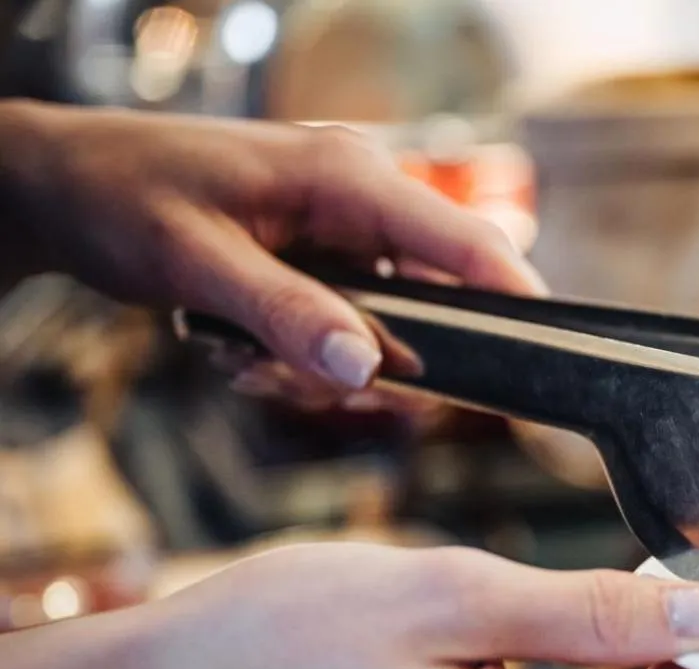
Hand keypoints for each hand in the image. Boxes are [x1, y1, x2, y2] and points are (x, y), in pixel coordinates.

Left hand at [0, 100, 539, 411]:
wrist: (64, 184)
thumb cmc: (122, 196)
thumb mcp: (194, 261)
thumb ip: (284, 315)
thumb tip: (365, 368)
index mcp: (348, 179)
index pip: (466, 240)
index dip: (516, 297)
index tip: (550, 350)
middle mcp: (361, 198)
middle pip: (434, 300)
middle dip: (377, 360)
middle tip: (285, 374)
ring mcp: (346, 229)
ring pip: (390, 326)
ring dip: (325, 364)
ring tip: (243, 357)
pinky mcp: (327, 257)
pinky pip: (353, 326)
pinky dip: (307, 356)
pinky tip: (245, 349)